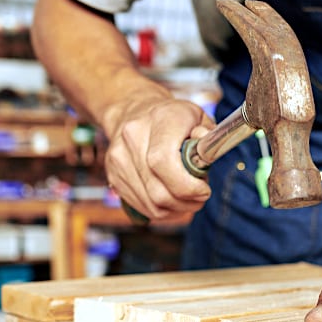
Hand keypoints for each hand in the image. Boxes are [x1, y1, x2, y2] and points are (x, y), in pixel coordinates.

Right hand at [104, 96, 215, 220]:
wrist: (134, 111)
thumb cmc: (173, 118)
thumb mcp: (198, 117)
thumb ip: (208, 136)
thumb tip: (207, 153)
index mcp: (159, 120)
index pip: (163, 162)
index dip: (187, 186)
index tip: (203, 190)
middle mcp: (133, 137)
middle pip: (158, 191)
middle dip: (186, 203)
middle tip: (200, 197)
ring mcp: (119, 158)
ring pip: (151, 204)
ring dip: (176, 210)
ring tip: (189, 199)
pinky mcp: (113, 175)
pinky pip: (141, 207)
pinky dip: (162, 211)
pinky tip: (173, 202)